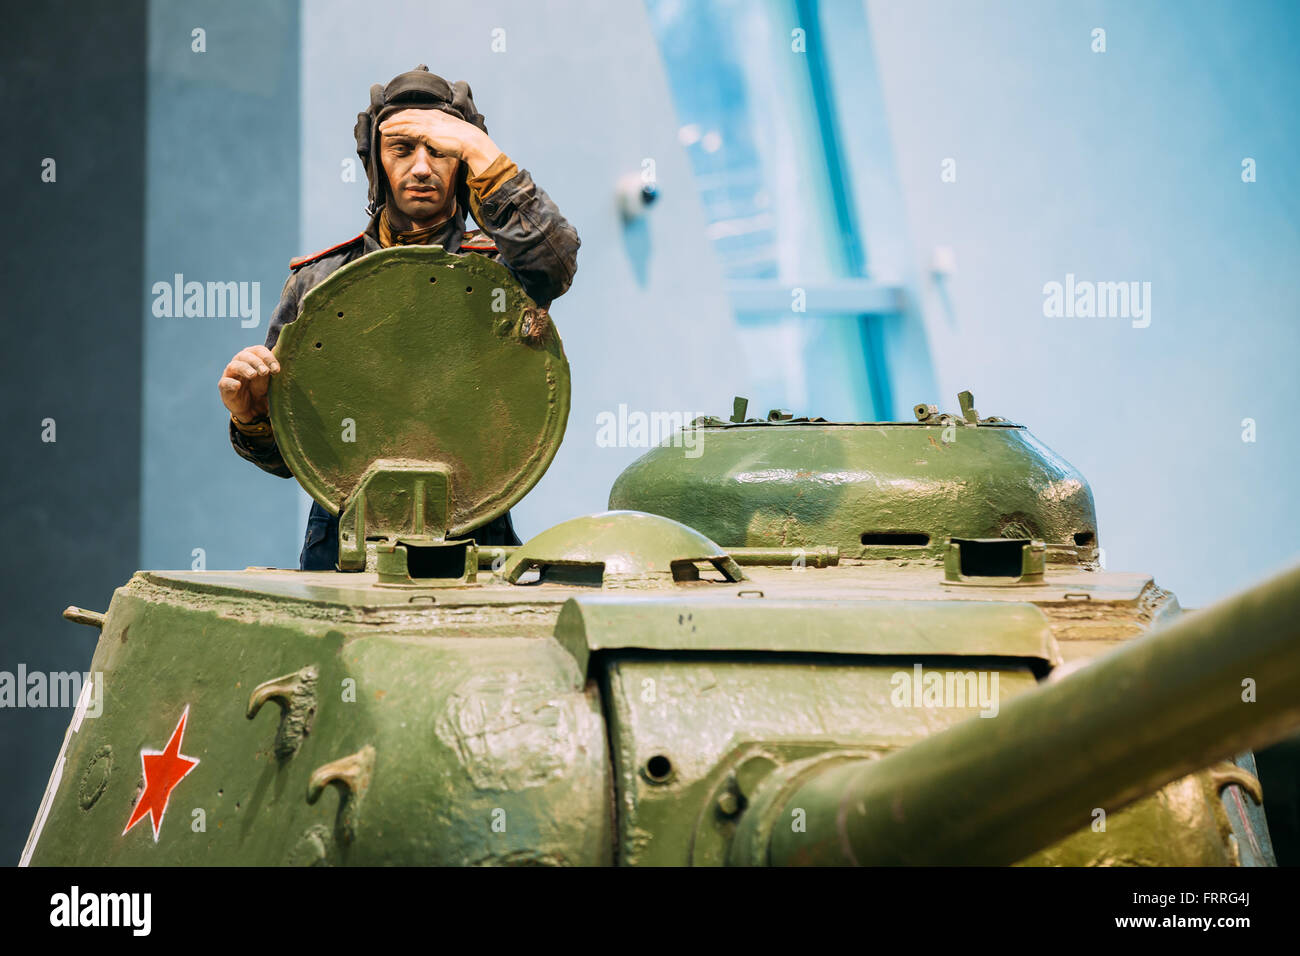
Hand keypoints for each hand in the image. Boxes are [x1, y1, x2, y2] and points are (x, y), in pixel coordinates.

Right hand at [219, 345, 279, 422]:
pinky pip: (225, 382)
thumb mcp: (271, 380)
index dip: (267, 358)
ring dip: (244, 369)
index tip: (276, 370)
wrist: (253, 409)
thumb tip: (280, 350)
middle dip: (256, 362)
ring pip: (234, 366)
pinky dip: (231, 383)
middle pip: (245, 355)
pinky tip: (238, 385)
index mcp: (253, 357)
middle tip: (265, 371)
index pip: (259, 351)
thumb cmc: (263, 390)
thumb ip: (274, 367)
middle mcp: (240, 362)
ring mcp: (231, 374)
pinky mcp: (224, 387)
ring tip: (253, 375)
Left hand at [379, 108, 500, 175]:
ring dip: (391, 123)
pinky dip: (393, 129)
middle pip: (408, 113)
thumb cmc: (468, 141)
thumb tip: (449, 140)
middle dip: (396, 117)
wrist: (471, 142)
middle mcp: (431, 115)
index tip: (400, 119)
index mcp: (439, 115)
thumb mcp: (458, 135)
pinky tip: (386, 132)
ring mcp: (427, 122)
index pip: (418, 112)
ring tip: (382, 127)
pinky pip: (404, 129)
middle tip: (386, 122)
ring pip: (403, 120)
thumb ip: (449, 135)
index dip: (407, 115)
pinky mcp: (424, 131)